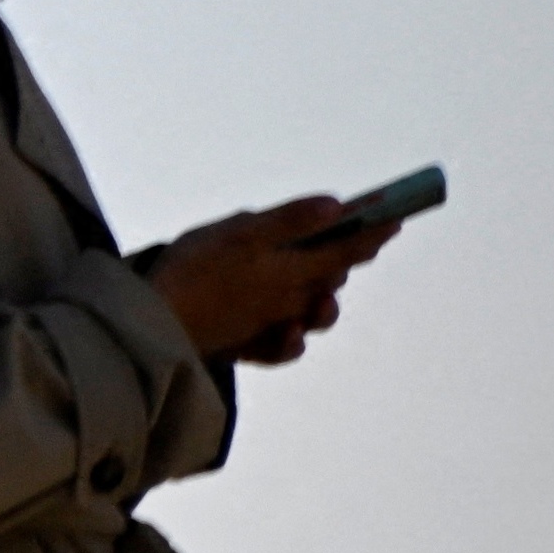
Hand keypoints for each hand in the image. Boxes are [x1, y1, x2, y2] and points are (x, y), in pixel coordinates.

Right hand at [145, 198, 400, 367]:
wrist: (156, 329)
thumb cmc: (194, 272)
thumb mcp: (240, 233)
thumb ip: (290, 221)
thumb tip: (336, 205)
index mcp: (292, 270)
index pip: (345, 248)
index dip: (372, 231)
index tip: (396, 216)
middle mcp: (288, 301)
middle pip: (330, 280)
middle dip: (350, 258)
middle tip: (369, 239)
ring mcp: (267, 326)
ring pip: (310, 314)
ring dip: (327, 299)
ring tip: (332, 289)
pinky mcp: (242, 346)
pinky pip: (279, 347)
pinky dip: (292, 339)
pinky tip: (291, 333)